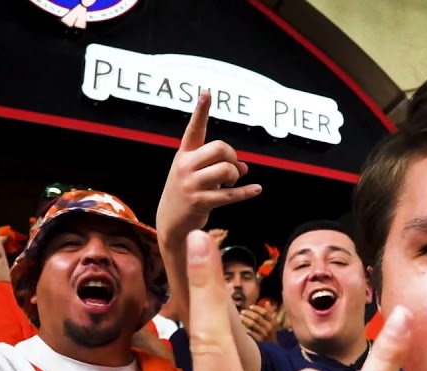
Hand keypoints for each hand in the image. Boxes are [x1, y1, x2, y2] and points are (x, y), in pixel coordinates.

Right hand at [156, 93, 260, 253]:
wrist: (169, 221)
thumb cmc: (187, 192)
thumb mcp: (197, 175)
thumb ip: (219, 166)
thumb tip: (245, 167)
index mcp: (184, 154)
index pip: (194, 128)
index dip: (201, 111)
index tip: (207, 92)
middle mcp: (185, 165)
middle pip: (220, 148)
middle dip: (233, 157)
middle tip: (233, 168)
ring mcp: (191, 184)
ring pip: (226, 170)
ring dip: (235, 176)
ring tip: (231, 183)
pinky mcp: (199, 202)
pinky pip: (230, 195)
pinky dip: (246, 192)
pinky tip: (257, 189)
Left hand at [240, 304, 277, 342]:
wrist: (272, 349)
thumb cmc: (270, 334)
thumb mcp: (273, 323)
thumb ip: (270, 313)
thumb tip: (266, 302)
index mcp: (273, 322)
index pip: (264, 312)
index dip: (257, 308)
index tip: (250, 306)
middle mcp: (269, 328)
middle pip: (257, 317)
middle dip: (248, 313)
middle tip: (242, 311)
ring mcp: (263, 334)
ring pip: (252, 324)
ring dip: (245, 319)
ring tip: (240, 317)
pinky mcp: (258, 341)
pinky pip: (249, 332)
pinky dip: (244, 328)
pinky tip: (240, 326)